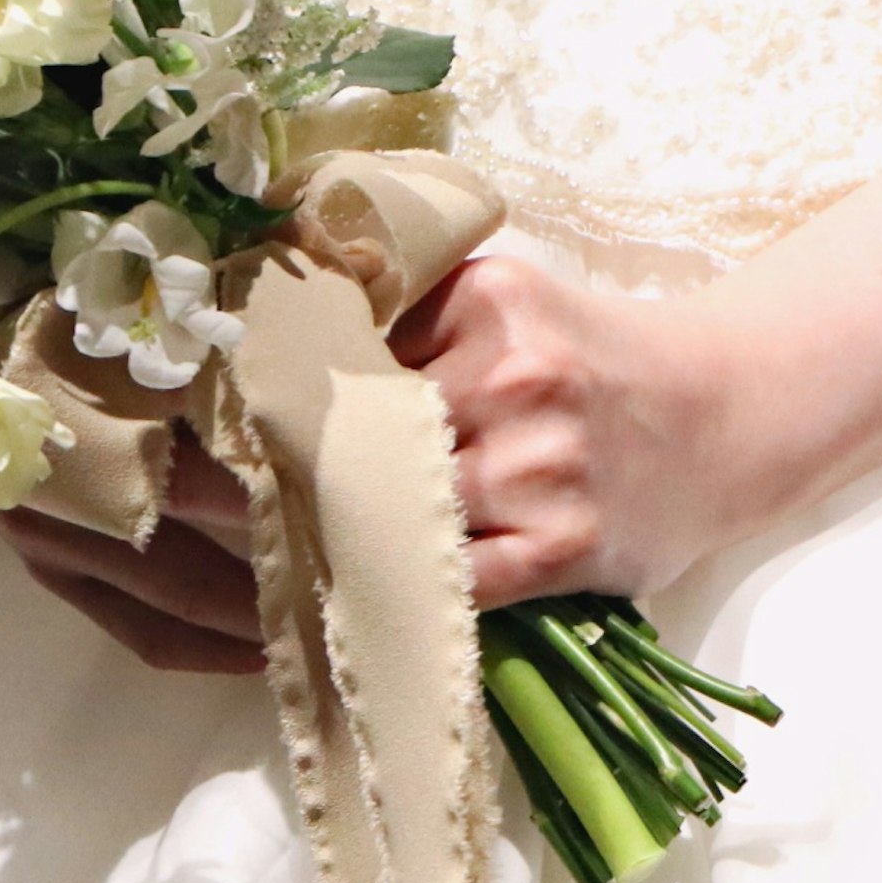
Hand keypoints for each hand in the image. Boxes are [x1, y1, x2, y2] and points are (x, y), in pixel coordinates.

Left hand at [0, 256, 799, 667]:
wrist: (730, 413)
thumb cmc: (596, 353)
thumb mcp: (505, 293)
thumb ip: (401, 293)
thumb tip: (254, 288)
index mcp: (490, 300)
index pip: (343, 339)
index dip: (251, 377)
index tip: (164, 400)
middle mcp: (514, 375)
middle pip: (347, 428)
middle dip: (249, 460)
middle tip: (151, 480)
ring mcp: (538, 468)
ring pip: (383, 510)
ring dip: (297, 532)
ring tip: (212, 540)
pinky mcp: (560, 549)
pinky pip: (440, 582)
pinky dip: (375, 590)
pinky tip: (318, 594)